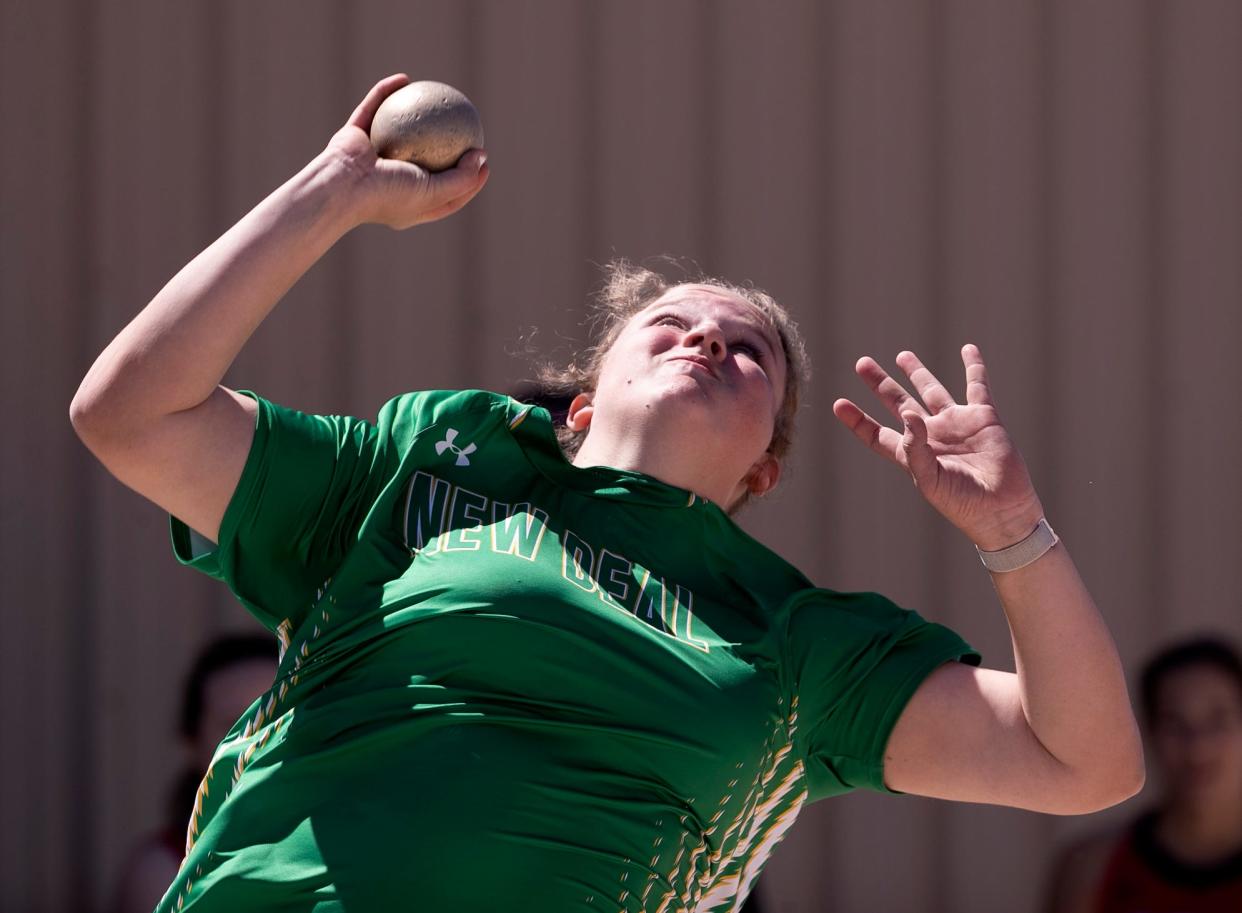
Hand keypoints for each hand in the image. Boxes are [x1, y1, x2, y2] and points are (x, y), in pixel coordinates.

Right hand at [325, 74, 489, 229]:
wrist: (341, 188)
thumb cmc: (388, 195)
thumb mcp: (433, 193)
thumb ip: (461, 179)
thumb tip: (483, 156)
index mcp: (409, 202)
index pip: (447, 192)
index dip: (469, 178)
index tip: (485, 159)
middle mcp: (391, 180)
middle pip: (425, 159)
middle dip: (444, 144)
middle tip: (467, 126)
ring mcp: (372, 157)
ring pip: (398, 129)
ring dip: (414, 112)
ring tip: (437, 96)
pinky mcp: (356, 135)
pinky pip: (374, 108)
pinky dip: (386, 92)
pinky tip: (405, 78)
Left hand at [832, 345, 1043, 549]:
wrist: (1001, 510)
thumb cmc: (962, 503)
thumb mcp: (929, 481)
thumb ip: (914, 448)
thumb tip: (906, 412)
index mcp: (911, 454)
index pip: (876, 434)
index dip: (858, 420)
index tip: (839, 404)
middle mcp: (930, 435)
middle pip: (898, 402)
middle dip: (880, 384)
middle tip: (862, 363)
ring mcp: (955, 424)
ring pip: (931, 390)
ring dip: (917, 372)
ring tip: (901, 355)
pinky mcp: (983, 417)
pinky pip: (977, 386)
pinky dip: (974, 366)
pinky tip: (968, 349)